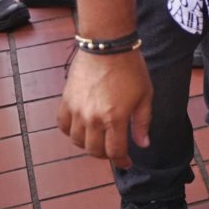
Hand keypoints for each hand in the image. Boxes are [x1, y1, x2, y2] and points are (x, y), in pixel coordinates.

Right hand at [58, 50, 152, 168]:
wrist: (107, 45)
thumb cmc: (131, 68)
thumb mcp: (145, 95)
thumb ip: (143, 122)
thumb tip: (143, 144)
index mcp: (115, 118)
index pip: (115, 151)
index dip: (122, 161)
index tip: (127, 163)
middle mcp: (93, 118)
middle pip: (94, 150)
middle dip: (106, 154)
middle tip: (114, 149)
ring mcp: (76, 110)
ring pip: (77, 140)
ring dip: (88, 144)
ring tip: (99, 138)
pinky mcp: (66, 100)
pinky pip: (63, 125)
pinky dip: (71, 131)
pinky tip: (81, 127)